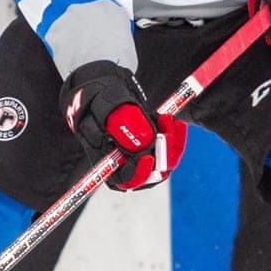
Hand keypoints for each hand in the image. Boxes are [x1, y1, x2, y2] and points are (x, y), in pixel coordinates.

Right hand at [60, 61, 186, 189]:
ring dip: (171, 142)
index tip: (146, 157)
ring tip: (166, 118)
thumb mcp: (102, 106)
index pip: (124, 180)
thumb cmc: (95, 99)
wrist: (104, 90)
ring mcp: (142, 155)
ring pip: (164, 161)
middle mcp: (125, 163)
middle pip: (150, 174)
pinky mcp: (155, 145)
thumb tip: (143, 141)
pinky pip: (171, 147)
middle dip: (161, 156)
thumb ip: (118, 122)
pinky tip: (173, 119)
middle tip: (165, 135)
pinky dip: (175, 134)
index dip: (137, 173)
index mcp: (105, 162)